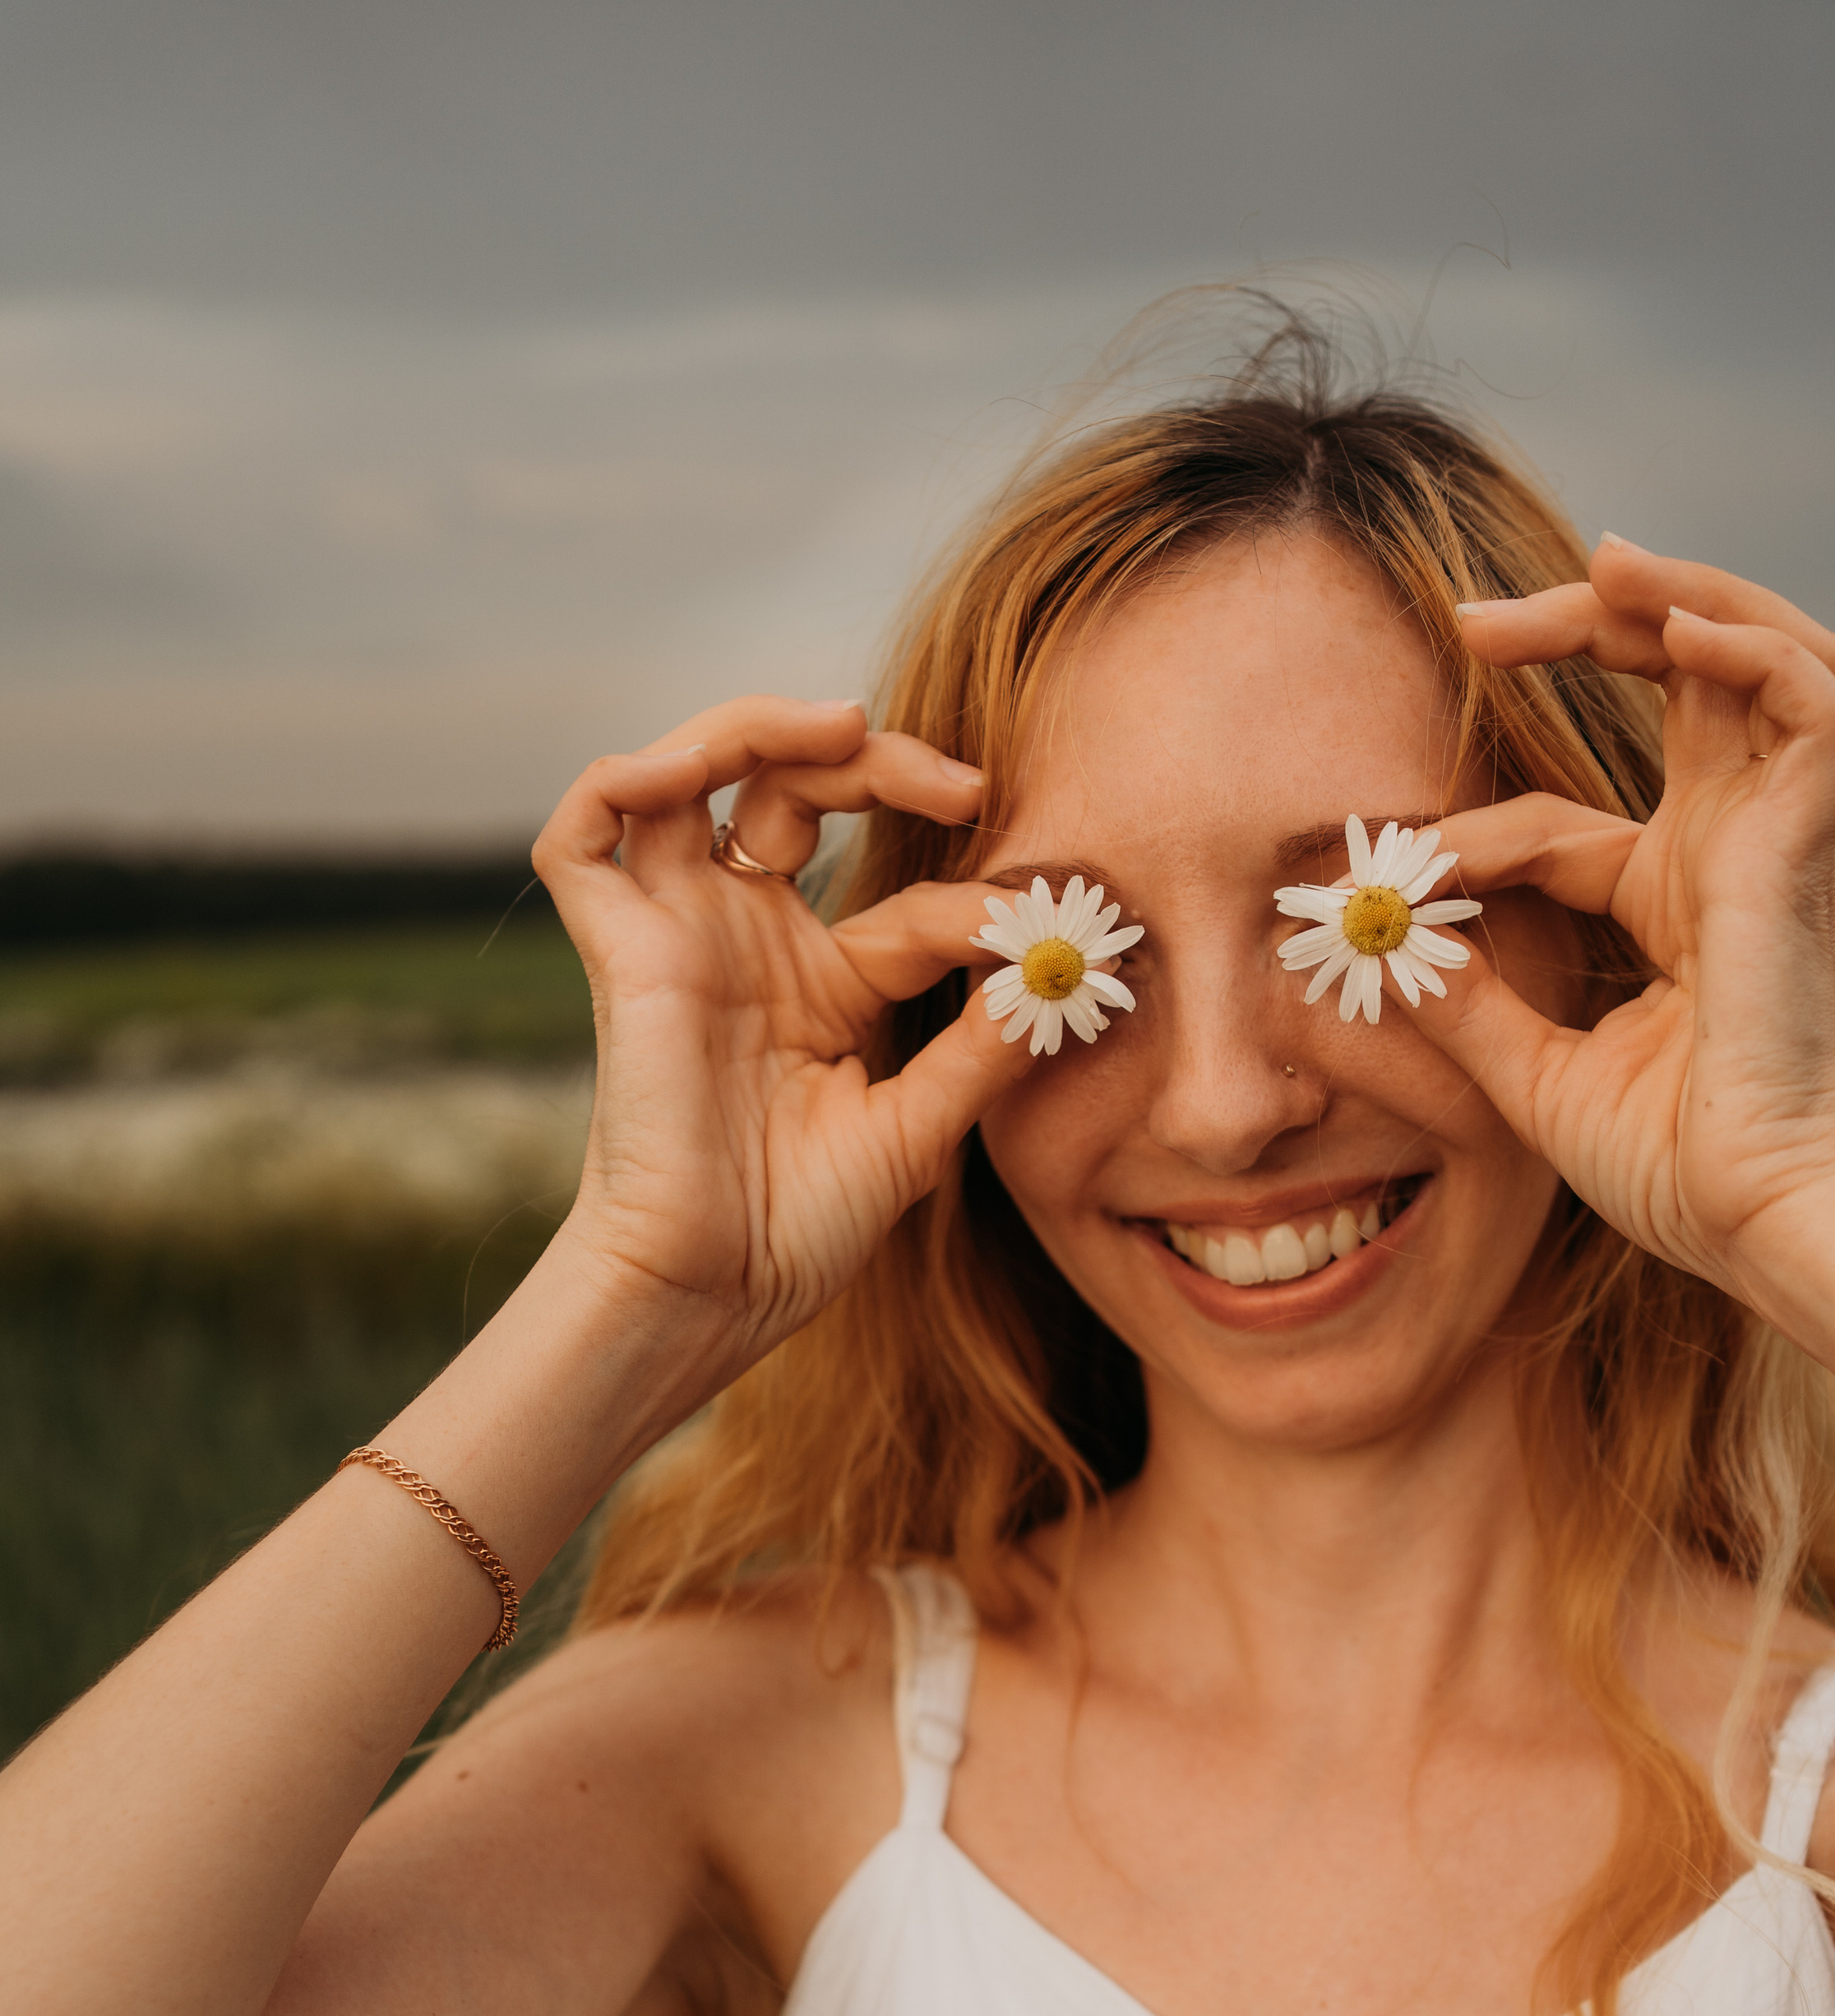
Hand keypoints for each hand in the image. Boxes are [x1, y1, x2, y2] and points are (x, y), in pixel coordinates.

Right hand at [532, 697, 1019, 1368]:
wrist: (714, 1291)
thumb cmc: (804, 1229)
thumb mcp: (922, 1123)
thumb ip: (986, 1041)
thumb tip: (1070, 963)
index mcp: (826, 983)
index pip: (906, 897)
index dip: (973, 899)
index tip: (1038, 922)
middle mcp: (750, 942)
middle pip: (794, 791)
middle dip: (874, 760)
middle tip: (956, 782)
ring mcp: (681, 938)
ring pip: (688, 778)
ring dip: (756, 726)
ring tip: (839, 724)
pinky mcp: (619, 952)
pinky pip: (582, 835)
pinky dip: (619, 778)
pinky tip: (684, 770)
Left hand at [1422, 537, 1834, 1306]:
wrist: (1758, 1224)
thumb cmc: (1680, 1173)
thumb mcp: (1536, 1077)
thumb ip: (1467, 1006)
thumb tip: (1383, 941)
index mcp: (1672, 908)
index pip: (1556, 827)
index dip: (1469, 836)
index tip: (1388, 872)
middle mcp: (1729, 857)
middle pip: (1681, 685)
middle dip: (1587, 628)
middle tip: (1476, 621)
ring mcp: (1774, 846)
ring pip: (1765, 658)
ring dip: (1688, 595)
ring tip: (1604, 566)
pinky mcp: (1806, 852)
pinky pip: (1819, 707)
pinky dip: (1757, 648)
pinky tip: (1678, 629)